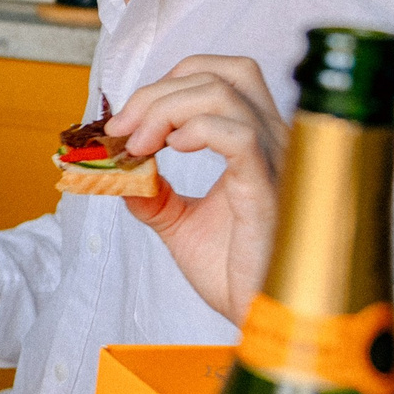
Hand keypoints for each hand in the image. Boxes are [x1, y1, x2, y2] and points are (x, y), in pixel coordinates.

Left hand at [103, 55, 286, 322]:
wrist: (259, 320)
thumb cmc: (237, 275)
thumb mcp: (180, 224)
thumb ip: (152, 193)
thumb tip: (117, 171)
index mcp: (258, 145)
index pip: (224, 75)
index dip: (170, 84)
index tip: (126, 122)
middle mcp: (274, 143)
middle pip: (222, 73)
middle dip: (158, 91)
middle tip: (121, 130)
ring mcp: (276, 162)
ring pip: (225, 93)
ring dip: (166, 109)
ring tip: (139, 145)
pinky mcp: (268, 190)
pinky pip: (239, 135)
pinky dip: (197, 129)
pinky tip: (173, 149)